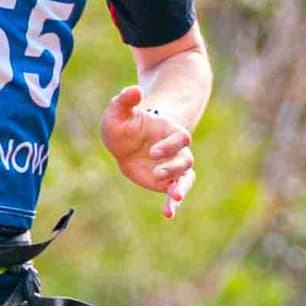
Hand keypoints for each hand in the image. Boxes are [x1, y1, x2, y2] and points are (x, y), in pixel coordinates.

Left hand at [101, 84, 196, 217]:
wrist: (126, 139)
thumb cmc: (125, 122)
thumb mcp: (119, 110)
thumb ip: (126, 100)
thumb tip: (134, 91)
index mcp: (169, 131)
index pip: (180, 138)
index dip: (170, 145)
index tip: (153, 151)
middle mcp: (175, 150)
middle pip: (186, 159)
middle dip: (174, 168)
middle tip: (157, 173)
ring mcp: (171, 167)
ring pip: (185, 178)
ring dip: (180, 189)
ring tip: (174, 199)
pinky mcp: (164, 182)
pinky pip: (174, 193)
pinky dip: (172, 204)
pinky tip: (168, 214)